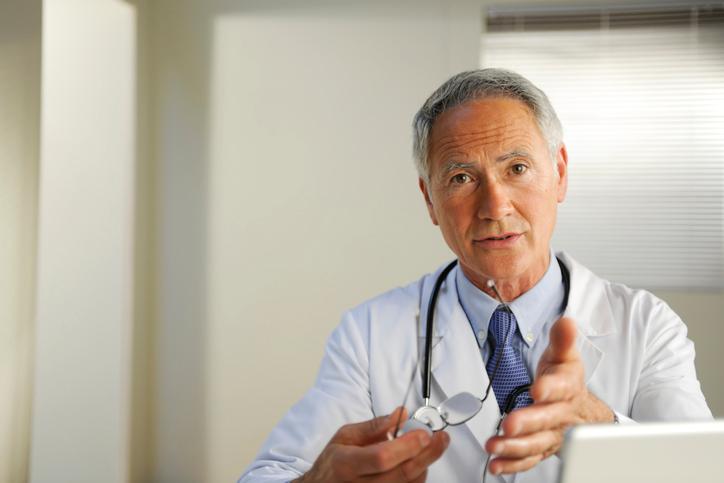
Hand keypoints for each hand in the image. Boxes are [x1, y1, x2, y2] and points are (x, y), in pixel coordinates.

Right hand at [295, 407, 449, 482]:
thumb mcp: (345, 436)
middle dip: (427, 454)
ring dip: (424, 464)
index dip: (407, 446)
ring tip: (428, 447)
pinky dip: (417, 476)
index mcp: (347, 464)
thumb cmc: (334, 463)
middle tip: (441, 439)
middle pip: (402, 474)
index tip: (424, 433)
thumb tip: (401, 414)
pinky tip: (418, 462)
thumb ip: (374, 426)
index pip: (382, 458)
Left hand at [484, 317, 613, 474]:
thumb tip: (565, 321)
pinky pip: (529, 459)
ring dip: (515, 447)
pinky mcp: (542, 448)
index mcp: (568, 389)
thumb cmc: (566, 379)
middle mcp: (562, 415)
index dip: (550, 388)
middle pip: (547, 420)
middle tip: (509, 424)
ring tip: (495, 446)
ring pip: (536, 444)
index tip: (538, 389)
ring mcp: (553, 435)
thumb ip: (561, 340)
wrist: (581, 408)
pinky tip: (496, 464)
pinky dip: (513, 464)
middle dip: (528, 423)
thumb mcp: (565, 357)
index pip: (562, 388)